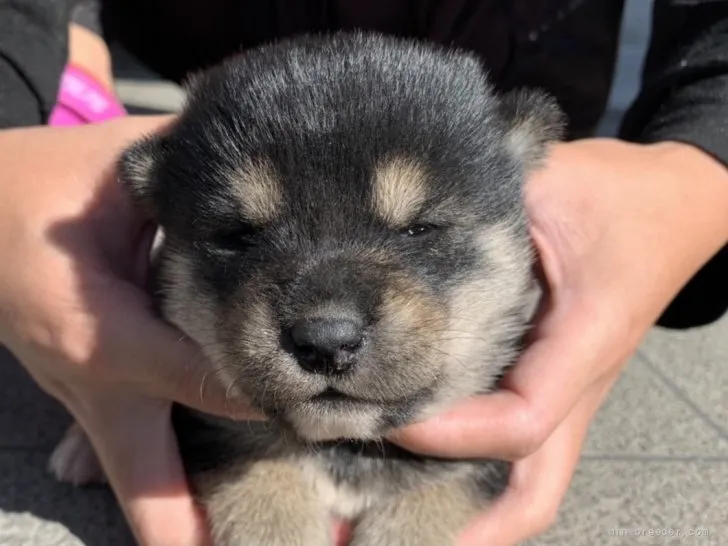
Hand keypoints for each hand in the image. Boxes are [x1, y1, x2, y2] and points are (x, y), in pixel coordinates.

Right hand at [0, 119, 260, 545]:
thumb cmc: (39, 188)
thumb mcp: (113, 169)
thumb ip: (183, 171)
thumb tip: (261, 163)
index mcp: (104, 329)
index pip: (203, 377)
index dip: (264, 393)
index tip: (321, 409)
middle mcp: (97, 380)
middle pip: (148, 479)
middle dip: (187, 530)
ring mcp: (86, 398)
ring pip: (135, 480)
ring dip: (179, 523)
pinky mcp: (86, 396)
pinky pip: (128, 454)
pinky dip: (161, 491)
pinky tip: (196, 529)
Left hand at [388, 138, 727, 544]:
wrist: (675, 202)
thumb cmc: (623, 193)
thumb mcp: (555, 183)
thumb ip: (484, 207)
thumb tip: (396, 225)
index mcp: (583, 344)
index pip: (517, 421)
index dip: (448, 431)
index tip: (385, 414)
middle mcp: (575, 383)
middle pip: (533, 488)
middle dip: (472, 525)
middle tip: (381, 528)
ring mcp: (564, 386)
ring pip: (526, 474)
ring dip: (467, 500)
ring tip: (387, 505)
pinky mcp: (549, 373)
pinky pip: (514, 435)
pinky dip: (470, 456)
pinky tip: (418, 447)